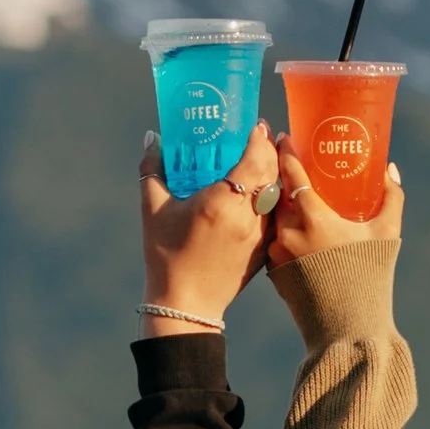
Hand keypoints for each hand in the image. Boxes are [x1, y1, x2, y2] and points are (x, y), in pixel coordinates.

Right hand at [139, 122, 278, 328]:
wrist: (186, 303)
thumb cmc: (165, 255)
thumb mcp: (153, 210)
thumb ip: (152, 169)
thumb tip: (152, 138)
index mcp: (222, 201)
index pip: (254, 158)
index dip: (258, 138)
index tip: (255, 125)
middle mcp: (247, 216)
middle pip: (272, 172)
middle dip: (270, 150)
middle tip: (261, 136)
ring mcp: (259, 235)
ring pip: (277, 194)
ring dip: (274, 173)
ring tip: (264, 159)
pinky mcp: (263, 250)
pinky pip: (275, 215)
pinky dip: (273, 198)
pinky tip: (263, 192)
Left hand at [265, 144, 402, 338]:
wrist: (348, 330)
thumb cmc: (371, 279)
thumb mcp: (387, 233)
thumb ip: (391, 196)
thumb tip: (389, 168)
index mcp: (313, 218)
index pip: (290, 173)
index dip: (286, 151)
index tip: (284, 136)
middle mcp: (287, 232)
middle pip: (278, 192)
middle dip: (281, 174)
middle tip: (289, 161)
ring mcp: (276, 253)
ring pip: (274, 218)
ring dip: (280, 203)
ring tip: (292, 193)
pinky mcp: (272, 272)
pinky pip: (274, 241)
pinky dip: (281, 229)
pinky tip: (293, 226)